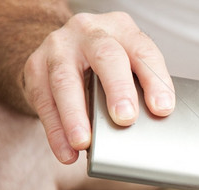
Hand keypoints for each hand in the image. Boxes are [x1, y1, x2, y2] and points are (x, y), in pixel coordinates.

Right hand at [22, 12, 174, 163]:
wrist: (65, 49)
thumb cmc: (108, 63)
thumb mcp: (129, 63)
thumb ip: (142, 86)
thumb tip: (156, 121)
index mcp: (122, 30)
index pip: (143, 51)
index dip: (155, 80)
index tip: (162, 108)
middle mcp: (90, 32)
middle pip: (106, 57)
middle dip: (117, 89)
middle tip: (125, 119)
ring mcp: (59, 47)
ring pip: (66, 80)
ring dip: (76, 116)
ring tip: (84, 142)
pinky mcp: (35, 67)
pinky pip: (44, 101)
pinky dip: (56, 130)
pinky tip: (67, 150)